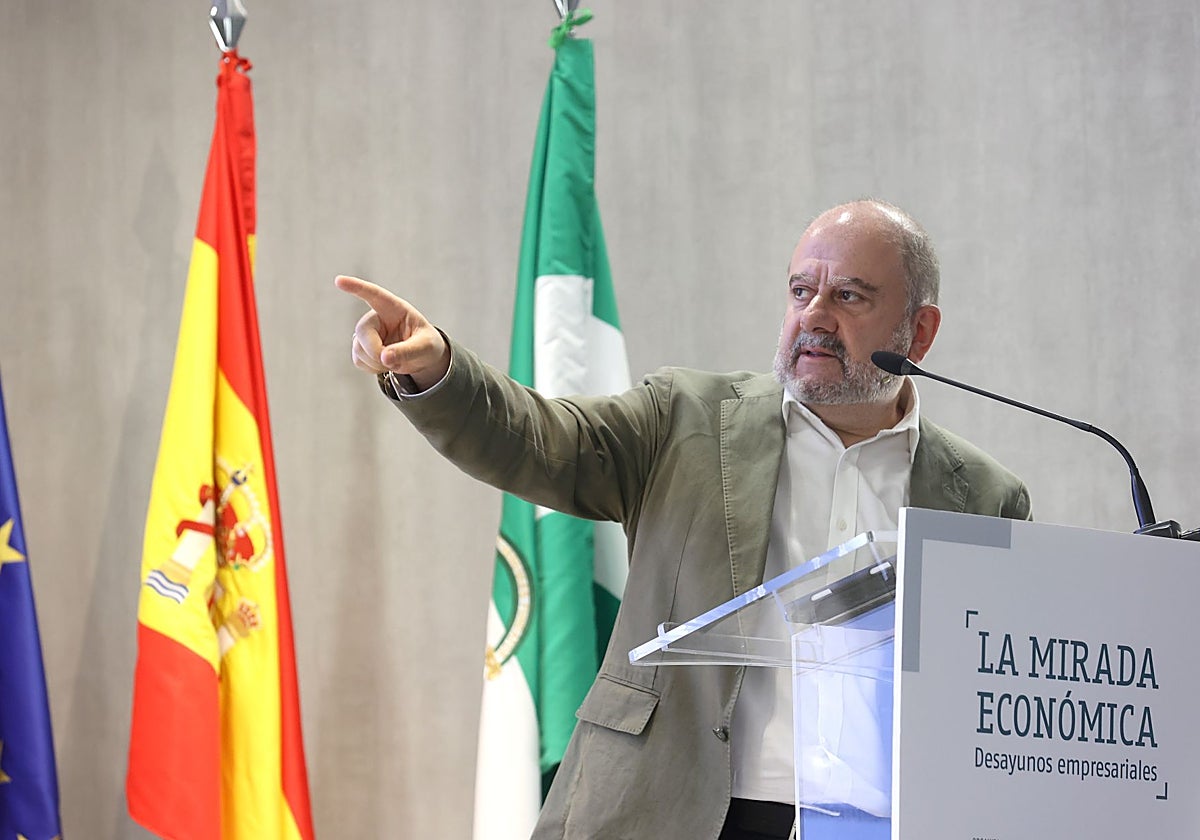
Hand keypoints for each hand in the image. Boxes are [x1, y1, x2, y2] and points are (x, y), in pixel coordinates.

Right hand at [335, 275, 450, 390]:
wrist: (423, 358)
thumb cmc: (427, 345)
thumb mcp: (426, 347)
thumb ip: (408, 351)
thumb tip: (384, 357)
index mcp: (394, 308)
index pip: (373, 294)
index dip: (356, 287)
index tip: (339, 280)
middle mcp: (377, 318)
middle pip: (362, 330)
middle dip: (374, 351)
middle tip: (391, 362)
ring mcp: (368, 333)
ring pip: (358, 348)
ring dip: (376, 362)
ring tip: (396, 361)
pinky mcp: (362, 348)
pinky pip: (358, 360)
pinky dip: (372, 368)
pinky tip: (385, 364)